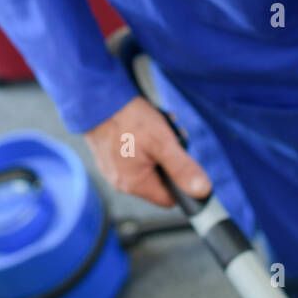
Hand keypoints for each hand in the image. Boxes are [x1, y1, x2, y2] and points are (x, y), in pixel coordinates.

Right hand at [83, 95, 211, 207]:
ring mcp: (111, 169)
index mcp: (134, 184)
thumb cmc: (127, 118)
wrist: (95, 98)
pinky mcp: (106, 155)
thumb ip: (182, 168)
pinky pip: (130, 157)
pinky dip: (140, 144)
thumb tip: (202, 191)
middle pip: (158, 180)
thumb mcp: (162, 142)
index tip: (184, 163)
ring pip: (145, 166)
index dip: (181, 183)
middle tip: (170, 138)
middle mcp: (120, 182)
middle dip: (168, 159)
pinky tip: (141, 127)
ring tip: (157, 127)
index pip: (168, 199)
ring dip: (156, 148)